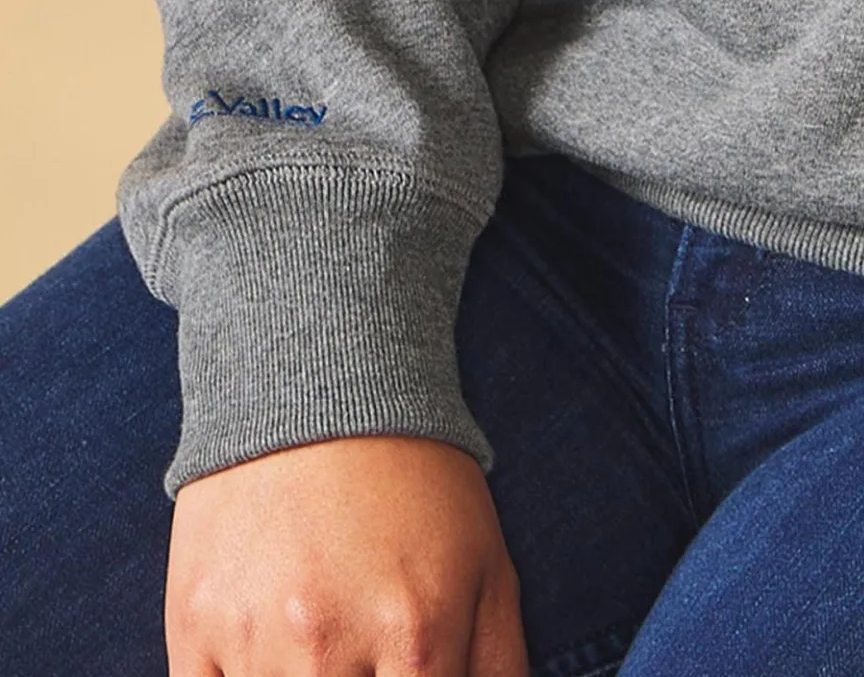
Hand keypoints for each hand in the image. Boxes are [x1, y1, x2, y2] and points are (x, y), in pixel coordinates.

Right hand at [166, 433, 528, 676]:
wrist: (321, 386)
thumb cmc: (417, 484)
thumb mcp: (487, 567)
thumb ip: (501, 669)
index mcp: (416, 636)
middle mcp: (329, 647)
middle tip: (364, 657)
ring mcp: (252, 641)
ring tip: (326, 645)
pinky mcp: (192, 629)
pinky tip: (271, 656)